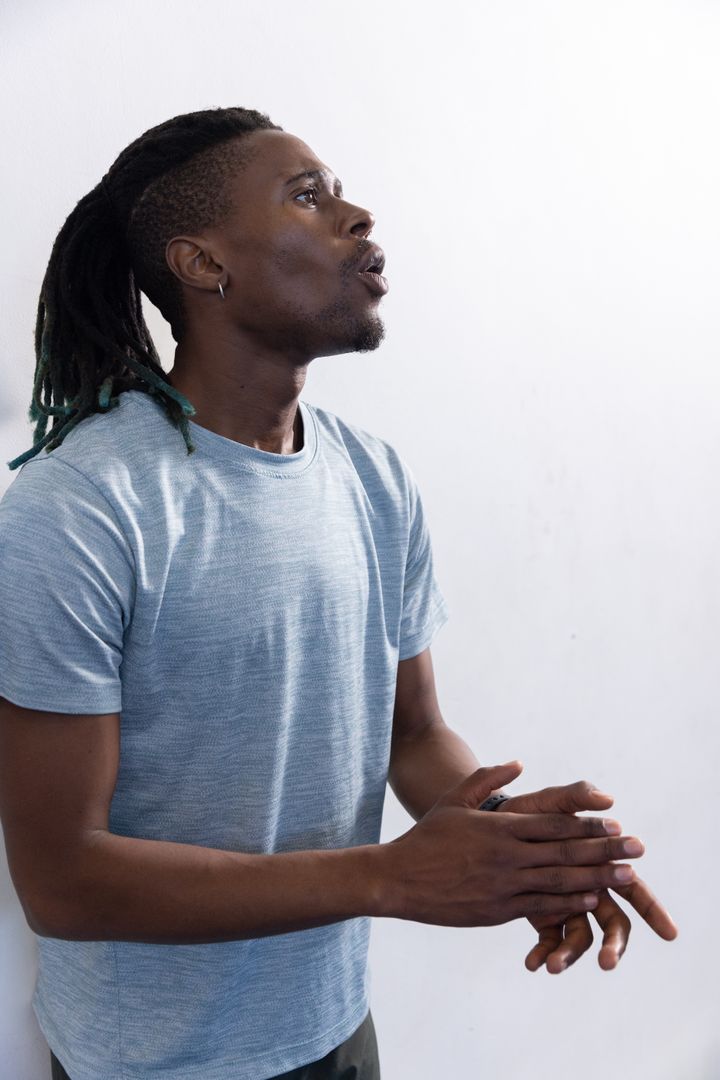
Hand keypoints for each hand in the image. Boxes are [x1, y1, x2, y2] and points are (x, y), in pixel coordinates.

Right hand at [383, 762, 643, 927]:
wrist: (398, 880)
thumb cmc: (426, 838)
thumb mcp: (455, 800)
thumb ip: (488, 779)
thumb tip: (519, 763)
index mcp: (499, 829)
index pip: (553, 825)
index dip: (588, 825)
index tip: (616, 823)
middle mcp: (506, 858)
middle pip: (565, 853)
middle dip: (605, 851)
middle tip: (637, 847)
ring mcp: (504, 887)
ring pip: (560, 882)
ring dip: (597, 878)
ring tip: (626, 876)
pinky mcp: (498, 911)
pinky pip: (541, 907)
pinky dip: (569, 903)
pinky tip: (590, 898)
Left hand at [499, 780, 677, 970]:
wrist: (494, 825)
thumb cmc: (532, 813)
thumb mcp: (551, 802)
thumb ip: (577, 796)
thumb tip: (607, 798)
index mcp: (599, 864)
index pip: (634, 889)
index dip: (652, 910)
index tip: (668, 933)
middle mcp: (589, 889)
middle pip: (613, 923)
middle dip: (615, 945)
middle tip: (608, 962)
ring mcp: (567, 905)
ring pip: (580, 938)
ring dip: (570, 955)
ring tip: (554, 967)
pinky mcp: (543, 916)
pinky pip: (548, 940)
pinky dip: (543, 953)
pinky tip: (533, 964)